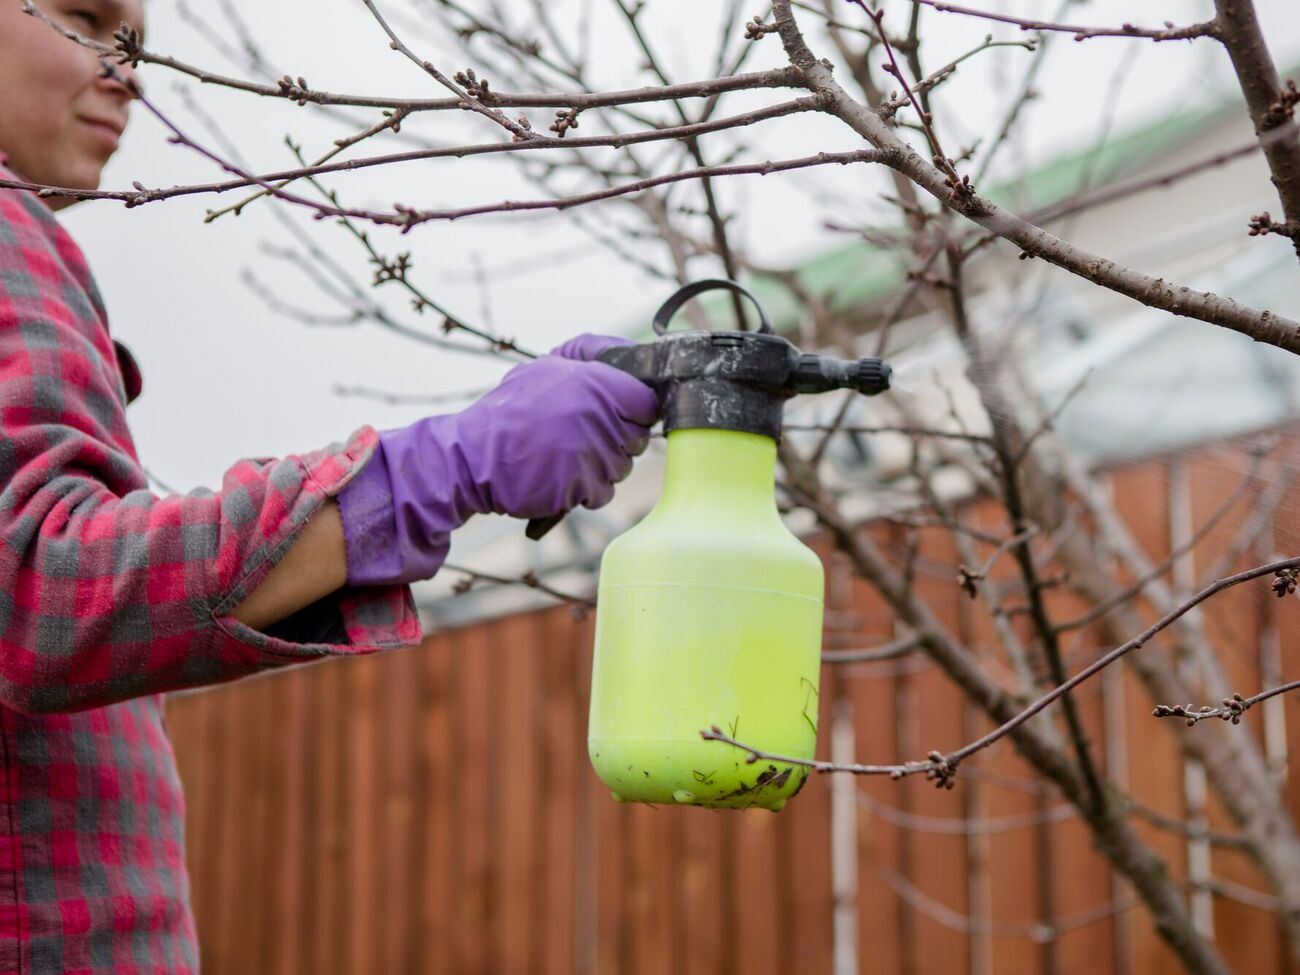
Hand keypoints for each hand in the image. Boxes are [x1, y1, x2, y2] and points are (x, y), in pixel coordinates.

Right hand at [338, 334, 656, 584]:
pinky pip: (602, 491)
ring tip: (564, 455)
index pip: (647, 402)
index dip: (636, 410)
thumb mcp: (546, 367)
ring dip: (600, 466)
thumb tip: (626, 353)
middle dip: (618, 440)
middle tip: (581, 436)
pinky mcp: (580, 487)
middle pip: (638, 437)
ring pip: (621, 467)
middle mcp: (597, 417)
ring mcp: (591, 454)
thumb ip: (589, 356)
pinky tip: (560, 475)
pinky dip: (585, 489)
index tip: (620, 414)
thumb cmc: (509, 413)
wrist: (470, 457)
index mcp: (594, 383)